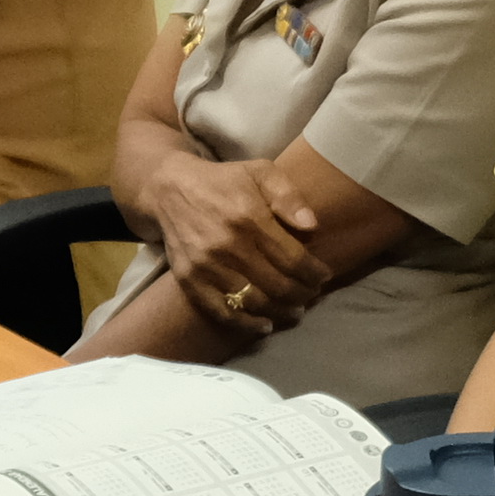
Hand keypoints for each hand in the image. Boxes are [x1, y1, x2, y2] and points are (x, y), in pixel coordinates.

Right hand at [150, 152, 333, 329]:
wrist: (170, 190)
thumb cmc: (224, 181)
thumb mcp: (260, 171)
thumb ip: (288, 195)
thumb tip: (312, 226)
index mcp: (249, 217)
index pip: (293, 258)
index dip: (314, 273)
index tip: (324, 276)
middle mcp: (227, 245)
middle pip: (277, 284)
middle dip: (302, 294)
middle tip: (312, 295)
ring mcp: (206, 266)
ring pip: (253, 301)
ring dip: (280, 311)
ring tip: (295, 310)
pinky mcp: (190, 280)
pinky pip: (222, 311)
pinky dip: (246, 324)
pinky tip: (265, 325)